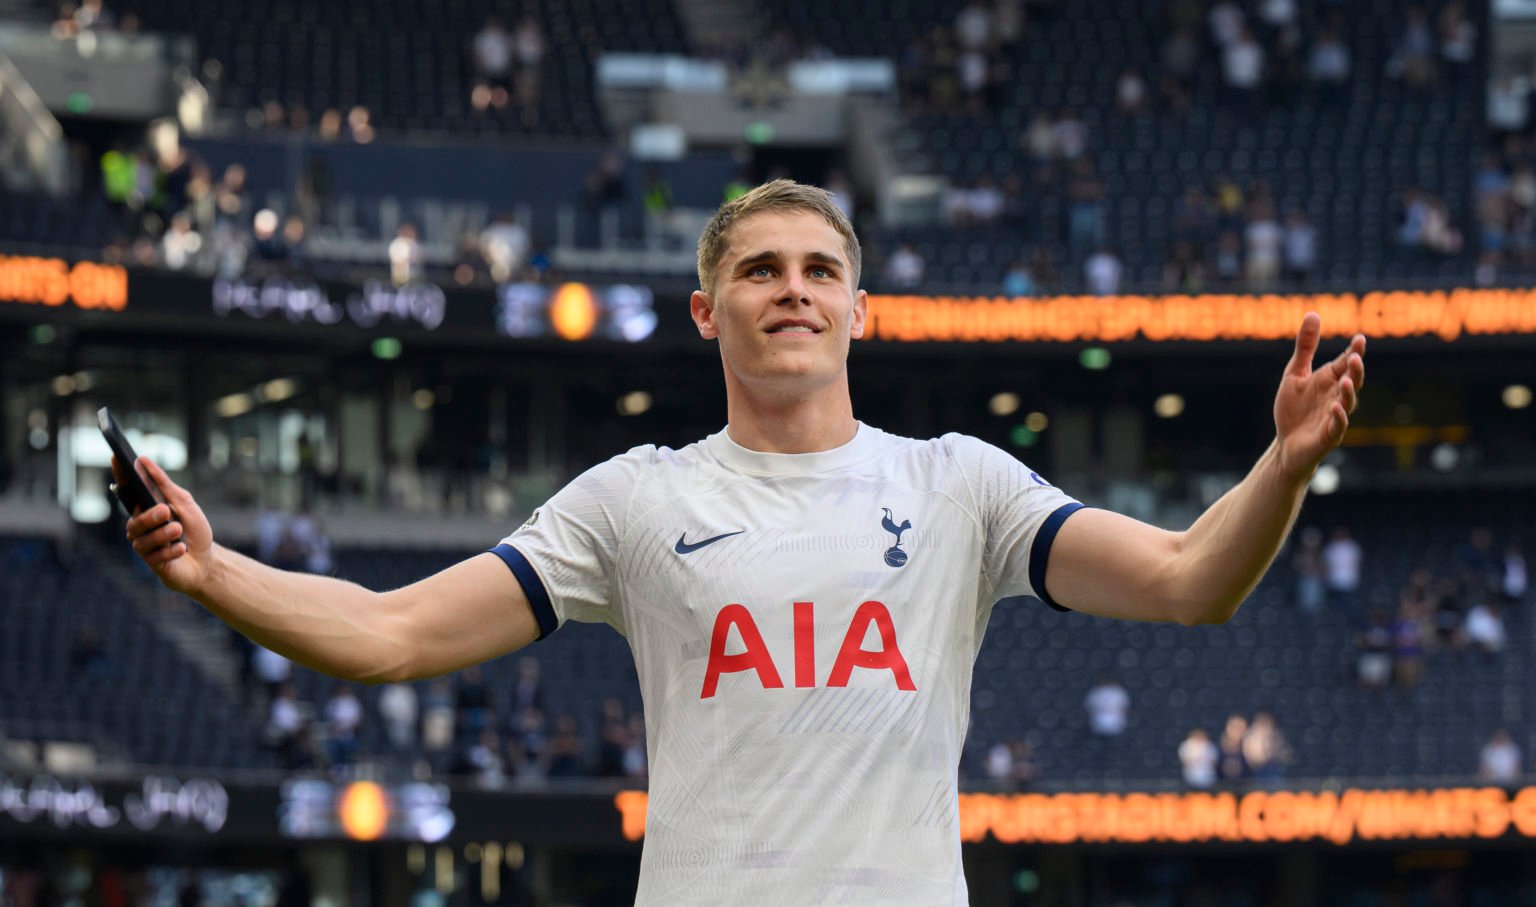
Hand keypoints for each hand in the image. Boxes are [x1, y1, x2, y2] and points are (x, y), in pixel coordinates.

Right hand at [116, 456, 216, 596]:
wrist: (206, 561)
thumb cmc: (194, 531)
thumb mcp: (184, 503)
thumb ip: (164, 485)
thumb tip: (144, 461)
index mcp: (145, 510)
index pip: (128, 491)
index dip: (121, 475)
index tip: (116, 458)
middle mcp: (140, 528)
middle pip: (135, 521)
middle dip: (150, 516)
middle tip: (166, 511)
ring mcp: (144, 546)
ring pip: (143, 540)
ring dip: (164, 534)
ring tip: (179, 530)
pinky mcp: (151, 563)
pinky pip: (155, 557)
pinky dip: (172, 550)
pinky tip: (182, 548)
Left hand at [1274, 313, 1365, 482]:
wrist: (1285, 444)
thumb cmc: (1293, 409)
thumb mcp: (1294, 374)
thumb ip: (1305, 347)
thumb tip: (1313, 313)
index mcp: (1330, 381)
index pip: (1346, 363)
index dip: (1354, 352)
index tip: (1359, 338)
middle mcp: (1337, 397)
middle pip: (1352, 381)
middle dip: (1355, 370)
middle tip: (1356, 357)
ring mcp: (1335, 417)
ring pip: (1347, 404)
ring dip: (1348, 392)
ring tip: (1346, 380)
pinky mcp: (1328, 436)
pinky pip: (1337, 426)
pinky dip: (1338, 417)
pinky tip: (1335, 407)